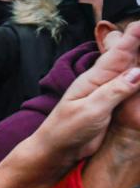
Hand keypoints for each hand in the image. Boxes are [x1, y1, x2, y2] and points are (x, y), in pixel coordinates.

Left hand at [31, 22, 139, 162]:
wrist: (57, 149)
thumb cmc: (66, 129)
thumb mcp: (90, 111)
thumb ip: (113, 92)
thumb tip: (138, 71)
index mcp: (94, 79)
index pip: (117, 54)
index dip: (132, 38)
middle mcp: (103, 82)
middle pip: (127, 58)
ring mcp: (108, 93)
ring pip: (132, 72)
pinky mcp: (113, 106)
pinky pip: (132, 90)